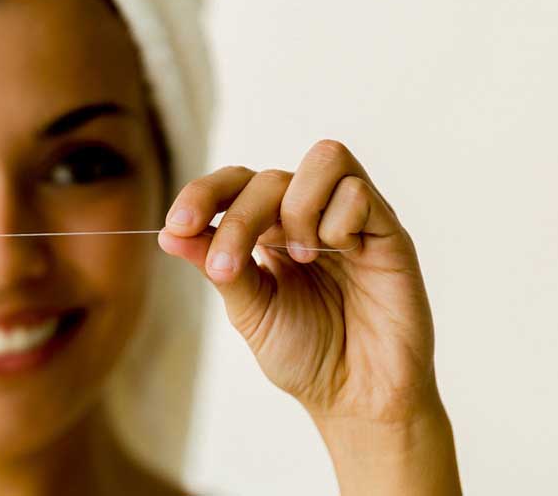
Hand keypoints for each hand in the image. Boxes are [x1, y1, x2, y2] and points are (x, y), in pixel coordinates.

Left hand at [157, 140, 459, 493]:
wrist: (359, 398)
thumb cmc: (308, 355)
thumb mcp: (251, 310)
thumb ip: (218, 267)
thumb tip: (169, 234)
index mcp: (271, 230)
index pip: (236, 183)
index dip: (203, 193)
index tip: (177, 226)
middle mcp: (311, 215)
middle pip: (269, 176)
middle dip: (238, 219)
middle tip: (225, 267)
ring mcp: (352, 219)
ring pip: (323, 159)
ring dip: (296, 209)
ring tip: (300, 257)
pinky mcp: (388, 232)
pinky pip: (358, 193)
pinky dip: (338, 222)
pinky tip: (343, 256)